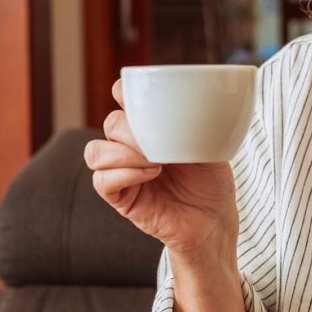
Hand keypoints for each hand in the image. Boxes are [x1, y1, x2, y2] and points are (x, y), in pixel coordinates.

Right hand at [84, 78, 239, 256]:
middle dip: (133, 129)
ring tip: (156, 161)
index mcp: (149, 127)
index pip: (122, 100)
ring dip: (123, 152)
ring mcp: (123, 173)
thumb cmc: (212, 181)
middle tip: (161, 141)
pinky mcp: (122, 199)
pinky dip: (124, 174)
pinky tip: (151, 174)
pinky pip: (102, 181)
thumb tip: (194, 100)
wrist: (215, 219)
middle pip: (111, 123)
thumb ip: (196, 122)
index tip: (142, 96)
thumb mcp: (211, 144)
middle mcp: (131, 147)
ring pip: (96, 151)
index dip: (124, 92)